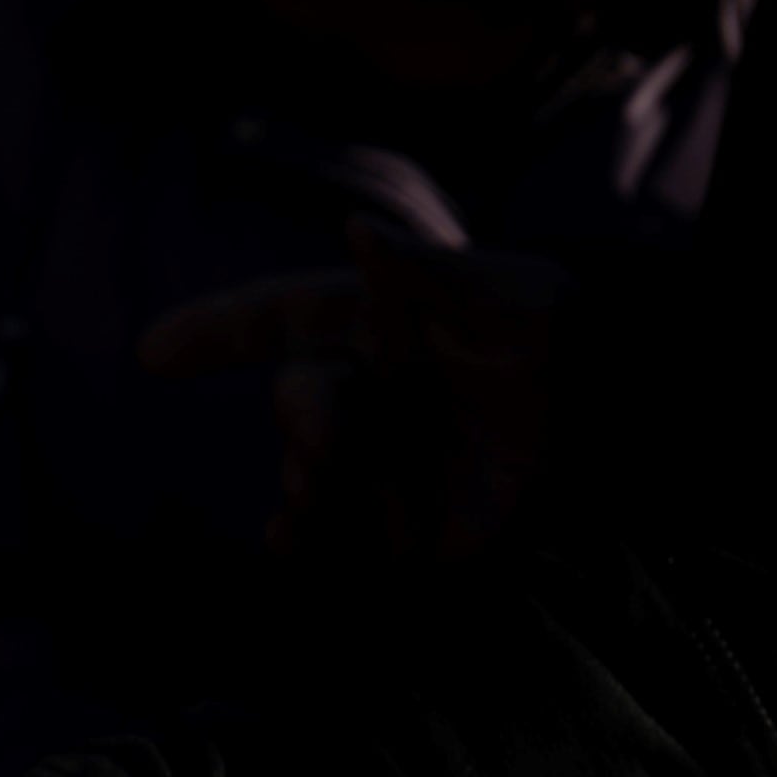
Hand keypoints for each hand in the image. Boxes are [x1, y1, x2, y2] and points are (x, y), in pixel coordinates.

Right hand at [141, 220, 567, 565]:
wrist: (623, 428)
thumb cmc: (568, 344)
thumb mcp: (514, 296)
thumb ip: (432, 272)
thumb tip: (358, 232)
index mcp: (376, 323)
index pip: (278, 317)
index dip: (214, 331)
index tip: (153, 355)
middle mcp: (365, 389)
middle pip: (298, 401)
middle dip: (303, 417)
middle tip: (334, 438)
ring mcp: (377, 456)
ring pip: (307, 471)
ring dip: (306, 482)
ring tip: (322, 496)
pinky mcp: (400, 521)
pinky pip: (336, 536)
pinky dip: (306, 542)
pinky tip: (288, 544)